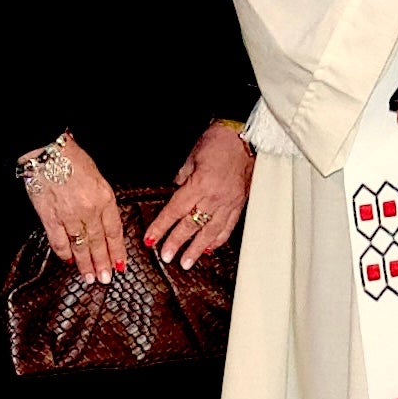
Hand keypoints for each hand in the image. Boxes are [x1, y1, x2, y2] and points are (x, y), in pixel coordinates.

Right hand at [20, 135, 123, 276]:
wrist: (48, 152)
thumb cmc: (73, 161)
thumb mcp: (99, 180)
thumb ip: (103, 203)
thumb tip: (105, 226)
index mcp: (105, 199)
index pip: (114, 231)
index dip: (117, 251)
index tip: (121, 265)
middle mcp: (89, 210)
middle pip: (99, 243)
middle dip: (103, 263)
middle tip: (105, 278)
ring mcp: (69, 216)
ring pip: (80, 246)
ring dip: (86, 264)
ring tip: (90, 278)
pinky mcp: (50, 217)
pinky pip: (59, 241)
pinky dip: (64, 253)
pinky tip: (69, 261)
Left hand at [148, 121, 253, 270]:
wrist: (246, 137)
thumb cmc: (219, 141)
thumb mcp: (192, 155)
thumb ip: (183, 176)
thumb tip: (176, 188)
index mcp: (200, 184)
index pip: (175, 211)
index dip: (161, 227)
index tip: (151, 239)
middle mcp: (215, 197)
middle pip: (191, 225)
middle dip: (176, 243)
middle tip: (166, 256)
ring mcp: (229, 203)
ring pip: (211, 232)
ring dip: (197, 249)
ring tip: (186, 262)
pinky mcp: (239, 204)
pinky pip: (228, 227)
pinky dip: (218, 240)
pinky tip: (209, 249)